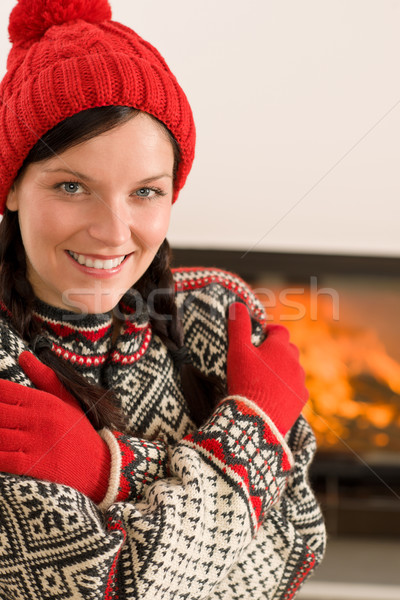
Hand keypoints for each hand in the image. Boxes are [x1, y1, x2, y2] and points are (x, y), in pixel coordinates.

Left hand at [0, 351, 109, 502]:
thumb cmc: (79, 432)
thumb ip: (44, 377)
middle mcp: (38, 419)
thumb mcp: (67, 400)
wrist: (100, 466)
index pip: (5, 391)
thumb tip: (23, 355)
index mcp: (45, 401)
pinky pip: (2, 459)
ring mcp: (35, 443)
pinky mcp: (32, 466)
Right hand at [227, 302, 307, 434]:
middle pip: (289, 349)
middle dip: (277, 351)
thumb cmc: (246, 381)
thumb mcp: (237, 351)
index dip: (270, 332)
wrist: (257, 419)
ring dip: (283, 370)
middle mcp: (295, 361)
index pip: (280, 331)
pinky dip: (287, 389)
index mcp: (281, 347)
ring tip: (266, 379)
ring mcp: (300, 381)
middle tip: (260, 359)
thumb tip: (236, 304)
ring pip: (293, 369)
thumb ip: (238, 326)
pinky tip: (273, 395)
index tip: (261, 336)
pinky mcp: (301, 400)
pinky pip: (296, 389)